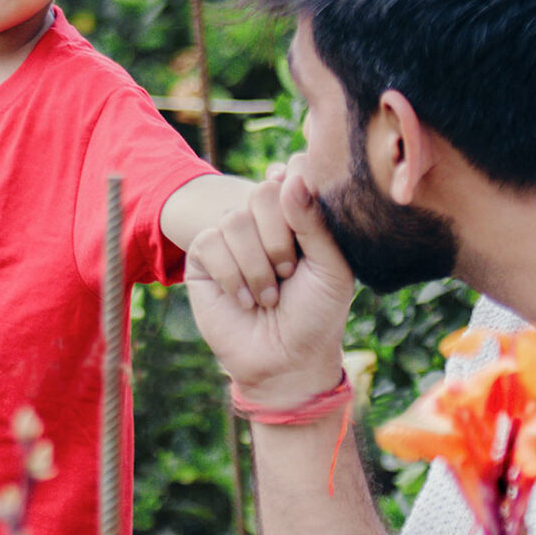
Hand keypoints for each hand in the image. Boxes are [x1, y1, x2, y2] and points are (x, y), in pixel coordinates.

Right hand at [184, 167, 355, 407]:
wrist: (285, 360)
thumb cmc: (316, 315)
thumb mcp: (331, 268)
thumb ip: (313, 220)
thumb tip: (286, 174)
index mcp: (299, 216)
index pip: (293, 174)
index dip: (297, 194)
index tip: (305, 236)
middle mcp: (265, 221)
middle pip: (262, 192)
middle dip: (279, 239)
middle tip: (288, 273)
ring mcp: (232, 237)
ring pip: (234, 220)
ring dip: (256, 266)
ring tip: (268, 295)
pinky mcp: (203, 257)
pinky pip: (210, 243)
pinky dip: (232, 276)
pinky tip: (243, 300)